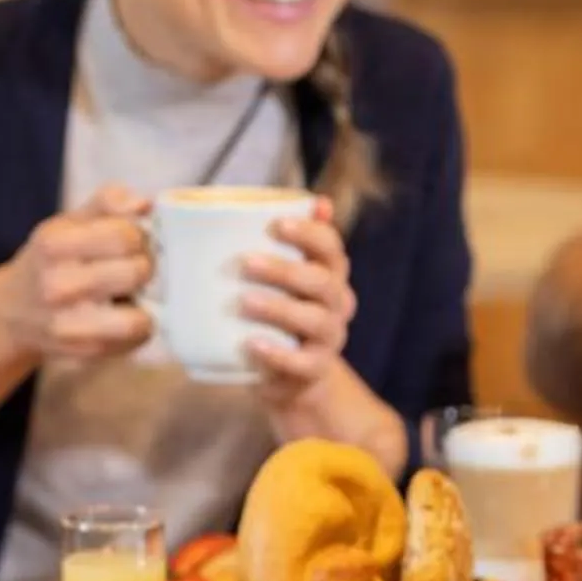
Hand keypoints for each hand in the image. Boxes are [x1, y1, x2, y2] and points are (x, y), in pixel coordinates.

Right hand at [0, 187, 152, 364]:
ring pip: (139, 318)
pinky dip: (140, 324)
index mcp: (53, 245)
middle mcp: (57, 287)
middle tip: (134, 266)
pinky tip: (122, 313)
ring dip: (146, 303)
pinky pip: (137, 338)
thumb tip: (144, 204)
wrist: (12, 313)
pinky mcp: (85, 352)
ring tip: (132, 293)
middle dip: (145, 266)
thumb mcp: (68, 221)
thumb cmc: (51, 261)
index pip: (125, 236)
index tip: (132, 240)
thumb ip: (108, 202)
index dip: (140, 235)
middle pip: (137, 273)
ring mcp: (69, 326)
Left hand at [240, 200, 356, 403]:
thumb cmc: (278, 314)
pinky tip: (251, 344)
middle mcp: (337, 303)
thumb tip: (285, 205)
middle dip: (285, 270)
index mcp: (329, 273)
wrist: (290, 376)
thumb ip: (275, 244)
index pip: (331, 247)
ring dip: (280, 308)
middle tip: (246, 262)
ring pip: (316, 320)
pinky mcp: (315, 369)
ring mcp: (330, 338)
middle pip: (323, 281)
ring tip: (244, 301)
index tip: (276, 224)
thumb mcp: (277, 280)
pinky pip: (304, 363)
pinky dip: (278, 354)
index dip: (309, 233)